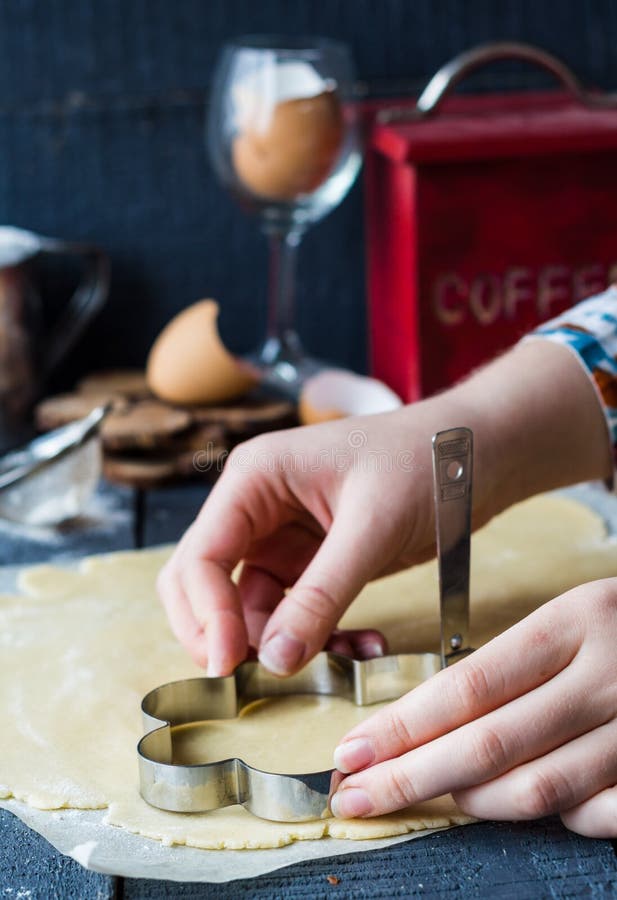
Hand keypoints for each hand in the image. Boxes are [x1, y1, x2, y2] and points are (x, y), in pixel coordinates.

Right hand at [157, 396, 491, 675]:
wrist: (478, 453)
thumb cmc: (425, 462)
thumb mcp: (372, 527)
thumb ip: (322, 595)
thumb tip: (275, 660)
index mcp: (255, 478)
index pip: (201, 556)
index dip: (206, 615)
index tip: (227, 666)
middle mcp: (256, 506)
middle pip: (204, 583)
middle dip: (222, 634)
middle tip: (253, 679)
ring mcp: (280, 535)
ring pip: (249, 608)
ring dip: (282, 645)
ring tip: (344, 659)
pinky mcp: (310, 561)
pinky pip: (292, 614)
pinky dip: (317, 638)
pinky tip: (361, 646)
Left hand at [330, 578, 616, 837]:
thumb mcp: (577, 618)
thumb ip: (517, 665)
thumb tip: (431, 721)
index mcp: (576, 621)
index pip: (469, 685)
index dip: (403, 725)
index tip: (353, 750)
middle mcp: (608, 673)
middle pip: (489, 742)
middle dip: (411, 776)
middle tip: (355, 796)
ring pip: (537, 788)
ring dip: (470, 802)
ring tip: (429, 797)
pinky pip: (595, 814)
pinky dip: (552, 816)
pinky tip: (523, 803)